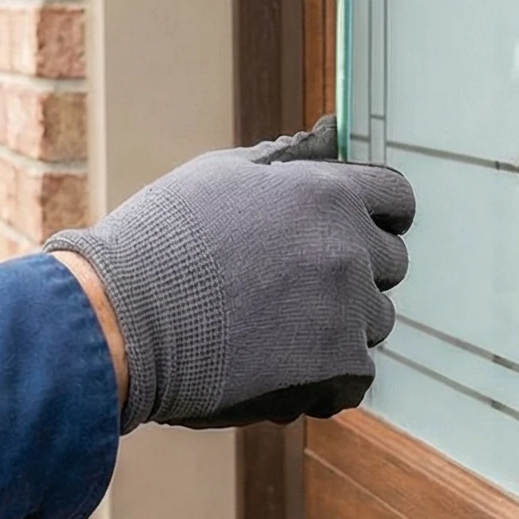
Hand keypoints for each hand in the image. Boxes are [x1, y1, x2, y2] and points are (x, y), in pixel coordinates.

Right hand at [45, 117, 413, 431]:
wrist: (121, 320)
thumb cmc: (160, 244)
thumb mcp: (220, 176)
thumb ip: (285, 163)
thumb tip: (323, 139)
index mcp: (328, 192)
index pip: (396, 201)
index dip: (376, 218)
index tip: (352, 234)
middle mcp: (349, 247)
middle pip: (389, 264)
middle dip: (353, 274)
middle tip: (292, 289)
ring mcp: (348, 310)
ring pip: (374, 322)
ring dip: (338, 328)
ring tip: (273, 332)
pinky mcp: (337, 367)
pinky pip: (356, 377)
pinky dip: (324, 379)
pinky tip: (276, 369)